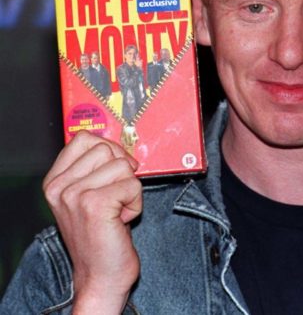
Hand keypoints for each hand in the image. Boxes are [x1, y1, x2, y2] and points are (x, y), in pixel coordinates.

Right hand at [43, 131, 142, 313]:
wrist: (101, 275)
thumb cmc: (102, 234)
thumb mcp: (90, 195)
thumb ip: (96, 168)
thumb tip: (119, 145)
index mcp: (55, 180)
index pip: (85, 138)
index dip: (109, 151)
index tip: (112, 173)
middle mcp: (59, 186)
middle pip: (108, 149)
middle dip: (122, 173)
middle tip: (115, 200)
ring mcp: (74, 195)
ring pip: (123, 165)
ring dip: (130, 189)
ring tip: (117, 211)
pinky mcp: (94, 204)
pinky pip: (133, 184)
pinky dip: (136, 203)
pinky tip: (122, 220)